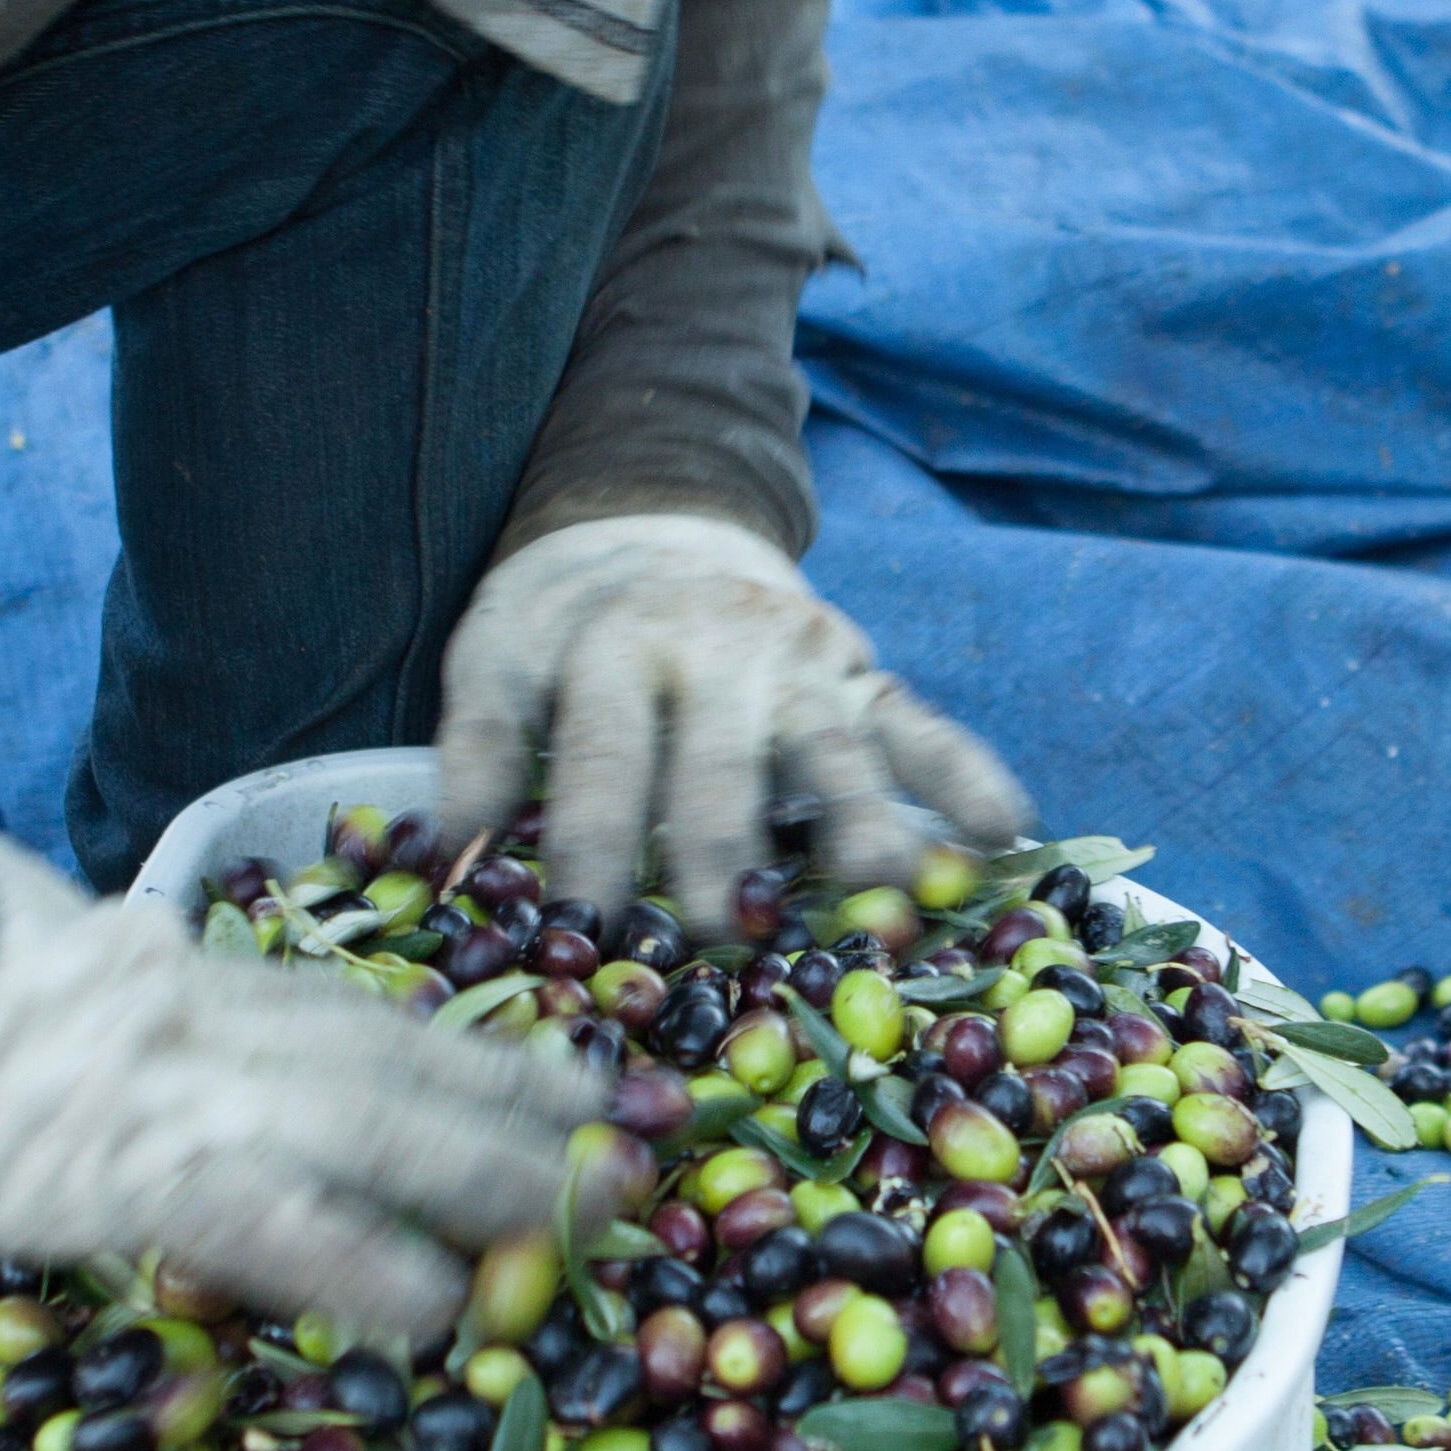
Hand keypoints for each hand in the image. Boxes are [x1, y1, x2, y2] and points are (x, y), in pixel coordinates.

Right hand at [0, 833, 615, 1345]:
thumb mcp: (27, 916)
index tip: (553, 1066)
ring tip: (595, 1214)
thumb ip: (91, 935)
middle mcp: (215, 1024)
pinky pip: (282, 1226)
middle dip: (522, 1100)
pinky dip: (367, 1264)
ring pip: (380, 1127)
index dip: (461, 1044)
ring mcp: (191, 1097)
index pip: (349, 1013)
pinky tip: (441, 1310)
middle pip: (399, 1060)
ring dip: (496, 1172)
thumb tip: (105, 923)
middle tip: (633, 1139)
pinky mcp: (146, 1174)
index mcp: (185, 975)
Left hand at [436, 511, 1027, 931]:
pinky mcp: (865, 673)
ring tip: (878, 896)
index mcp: (611, 648)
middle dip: (717, 854)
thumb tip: (442, 859)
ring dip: (858, 826)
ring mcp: (800, 663)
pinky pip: (925, 726)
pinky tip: (1007, 836)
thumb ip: (475, 751)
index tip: (582, 930)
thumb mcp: (495, 658)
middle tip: (719, 933)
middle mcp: (714, 651)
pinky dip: (969, 777)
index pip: (599, 759)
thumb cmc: (562, 623)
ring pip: (834, 754)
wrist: (654, 518)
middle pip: (718, 769)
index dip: (589, 847)